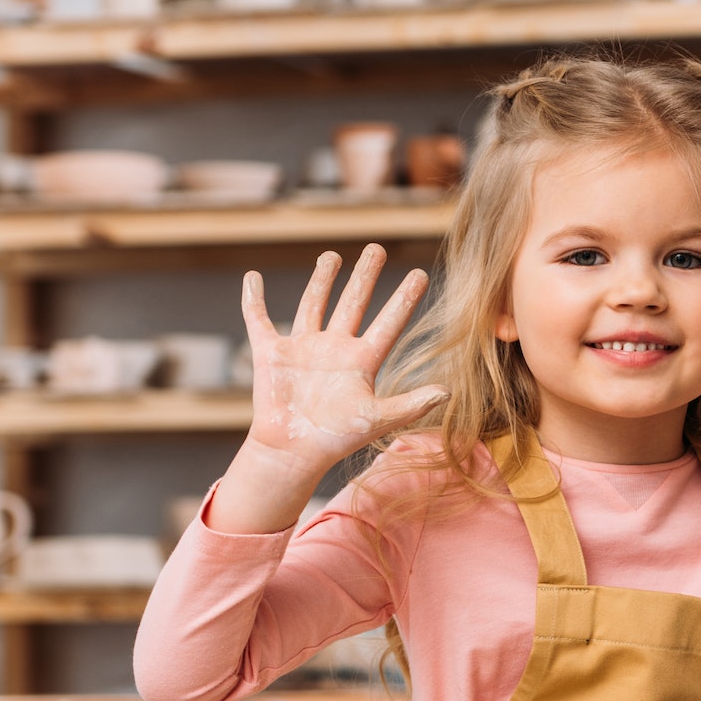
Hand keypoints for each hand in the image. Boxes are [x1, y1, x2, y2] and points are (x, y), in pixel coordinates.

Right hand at [241, 244, 445, 477]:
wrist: (293, 452)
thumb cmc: (336, 438)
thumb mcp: (376, 417)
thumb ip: (411, 404)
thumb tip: (448, 392)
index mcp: (361, 361)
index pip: (388, 322)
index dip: (403, 299)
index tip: (420, 273)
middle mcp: (334, 349)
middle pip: (353, 303)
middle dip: (364, 275)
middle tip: (376, 248)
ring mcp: (303, 349)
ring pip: (313, 304)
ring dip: (322, 281)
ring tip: (332, 256)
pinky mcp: (271, 353)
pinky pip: (258, 320)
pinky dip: (252, 299)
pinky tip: (252, 277)